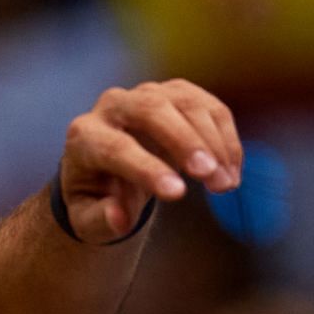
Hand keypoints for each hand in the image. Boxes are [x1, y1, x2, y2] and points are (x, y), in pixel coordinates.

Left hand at [60, 79, 242, 242]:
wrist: (108, 168)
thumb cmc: (97, 197)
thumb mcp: (89, 218)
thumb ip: (101, 220)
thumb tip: (119, 220)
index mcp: (83, 136)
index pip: (115, 148)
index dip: (147, 169)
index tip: (177, 194)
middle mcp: (111, 105)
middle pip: (150, 109)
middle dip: (185, 141)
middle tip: (211, 176)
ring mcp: (147, 93)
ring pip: (187, 105)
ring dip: (214, 144)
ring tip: (226, 185)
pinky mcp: (178, 93)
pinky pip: (210, 109)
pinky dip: (226, 139)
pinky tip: (231, 171)